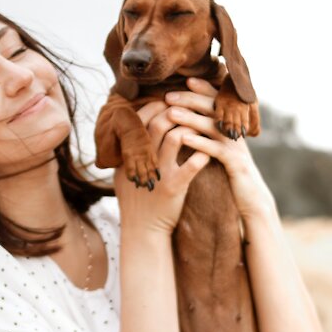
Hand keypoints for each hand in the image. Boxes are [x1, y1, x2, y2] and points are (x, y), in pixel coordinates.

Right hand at [113, 100, 210, 234]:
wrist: (142, 229)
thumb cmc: (136, 198)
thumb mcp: (123, 172)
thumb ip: (129, 151)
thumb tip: (133, 126)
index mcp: (129, 154)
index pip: (140, 119)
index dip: (155, 106)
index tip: (168, 103)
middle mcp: (143, 160)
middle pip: (159, 123)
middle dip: (176, 112)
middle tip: (188, 110)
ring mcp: (159, 173)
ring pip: (176, 137)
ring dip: (191, 128)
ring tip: (200, 127)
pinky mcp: (174, 187)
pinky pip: (192, 165)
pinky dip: (202, 154)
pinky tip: (207, 152)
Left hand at [161, 77, 277, 220]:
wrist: (251, 198)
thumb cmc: (231, 173)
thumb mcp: (222, 149)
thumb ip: (212, 132)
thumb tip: (191, 116)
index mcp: (231, 126)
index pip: (218, 101)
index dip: (203, 89)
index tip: (185, 80)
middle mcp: (235, 131)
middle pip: (214, 108)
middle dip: (190, 99)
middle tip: (168, 95)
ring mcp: (237, 146)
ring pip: (213, 126)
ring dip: (190, 118)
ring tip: (171, 113)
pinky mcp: (235, 163)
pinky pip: (216, 150)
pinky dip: (199, 142)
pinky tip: (183, 139)